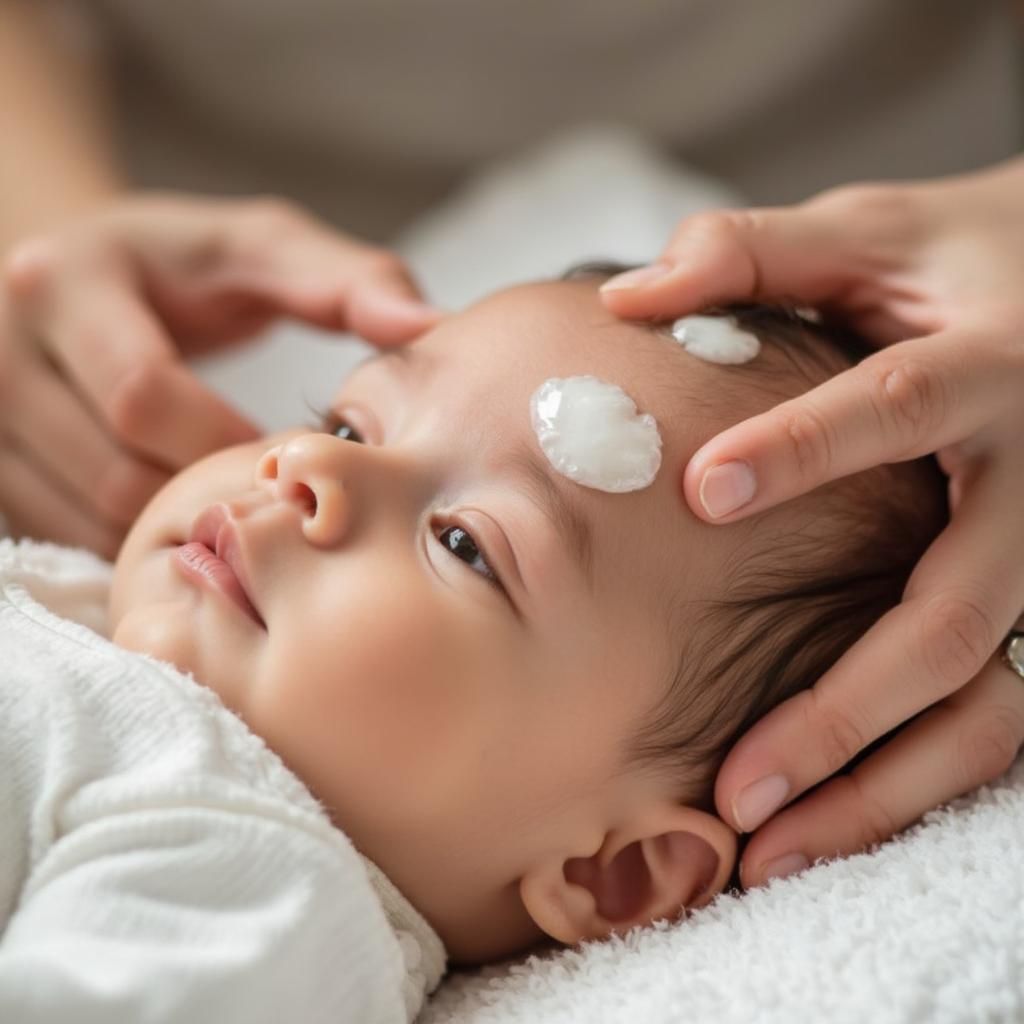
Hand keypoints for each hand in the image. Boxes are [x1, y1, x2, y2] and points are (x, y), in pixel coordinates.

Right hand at [0, 193, 439, 557]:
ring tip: (221, 500)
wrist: (80, 277)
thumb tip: (432, 326)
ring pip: (86, 520)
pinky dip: (126, 542)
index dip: (224, 439)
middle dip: (204, 492)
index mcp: (65, 282)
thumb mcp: (260, 251)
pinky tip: (172, 514)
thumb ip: (346, 281)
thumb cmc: (184, 268)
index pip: (144, 398)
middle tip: (259, 487)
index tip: (277, 448)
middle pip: (114, 474)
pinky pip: (62, 537)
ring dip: (170, 528)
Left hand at [601, 157, 1023, 886]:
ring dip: (881, 785)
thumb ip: (760, 253)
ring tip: (767, 848)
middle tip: (734, 783)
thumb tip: (630, 296)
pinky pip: (995, 719)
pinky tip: (823, 826)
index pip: (903, 407)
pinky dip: (913, 780)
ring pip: (988, 702)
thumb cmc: (959, 266)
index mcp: (995, 369)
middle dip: (845, 705)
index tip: (701, 489)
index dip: (808, 447)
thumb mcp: (872, 235)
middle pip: (955, 615)